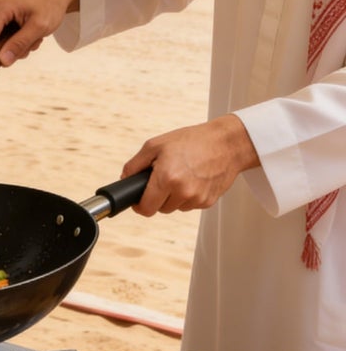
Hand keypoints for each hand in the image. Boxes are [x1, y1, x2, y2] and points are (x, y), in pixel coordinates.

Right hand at [0, 0, 78, 68]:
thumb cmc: (49, 6)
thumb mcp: (40, 27)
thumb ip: (20, 44)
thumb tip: (3, 61)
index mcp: (0, 5)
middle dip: (1, 50)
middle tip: (27, 48)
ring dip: (7, 45)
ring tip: (29, 37)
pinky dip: (7, 39)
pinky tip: (24, 33)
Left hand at [121, 115, 258, 215]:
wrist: (226, 143)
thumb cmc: (192, 141)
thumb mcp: (156, 145)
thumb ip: (135, 164)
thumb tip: (125, 178)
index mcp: (166, 178)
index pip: (146, 209)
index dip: (139, 206)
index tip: (139, 201)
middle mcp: (182, 191)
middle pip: (160, 209)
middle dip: (157, 197)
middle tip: (164, 178)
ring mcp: (197, 198)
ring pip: (175, 207)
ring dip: (174, 197)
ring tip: (181, 175)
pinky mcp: (208, 202)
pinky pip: (190, 205)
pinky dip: (188, 196)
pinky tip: (194, 179)